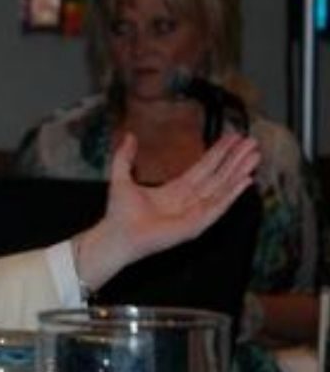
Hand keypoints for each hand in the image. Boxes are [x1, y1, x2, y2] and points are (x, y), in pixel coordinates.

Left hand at [74, 132, 259, 291]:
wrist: (116, 235)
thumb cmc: (119, 213)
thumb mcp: (121, 177)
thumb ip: (125, 156)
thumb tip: (128, 136)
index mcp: (175, 190)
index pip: (204, 168)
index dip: (218, 153)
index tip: (232, 138)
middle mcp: (189, 201)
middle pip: (218, 176)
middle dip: (235, 159)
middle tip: (252, 143)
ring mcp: (194, 213)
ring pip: (222, 188)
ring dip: (239, 172)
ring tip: (254, 156)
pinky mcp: (196, 225)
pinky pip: (218, 207)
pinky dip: (232, 194)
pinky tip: (245, 180)